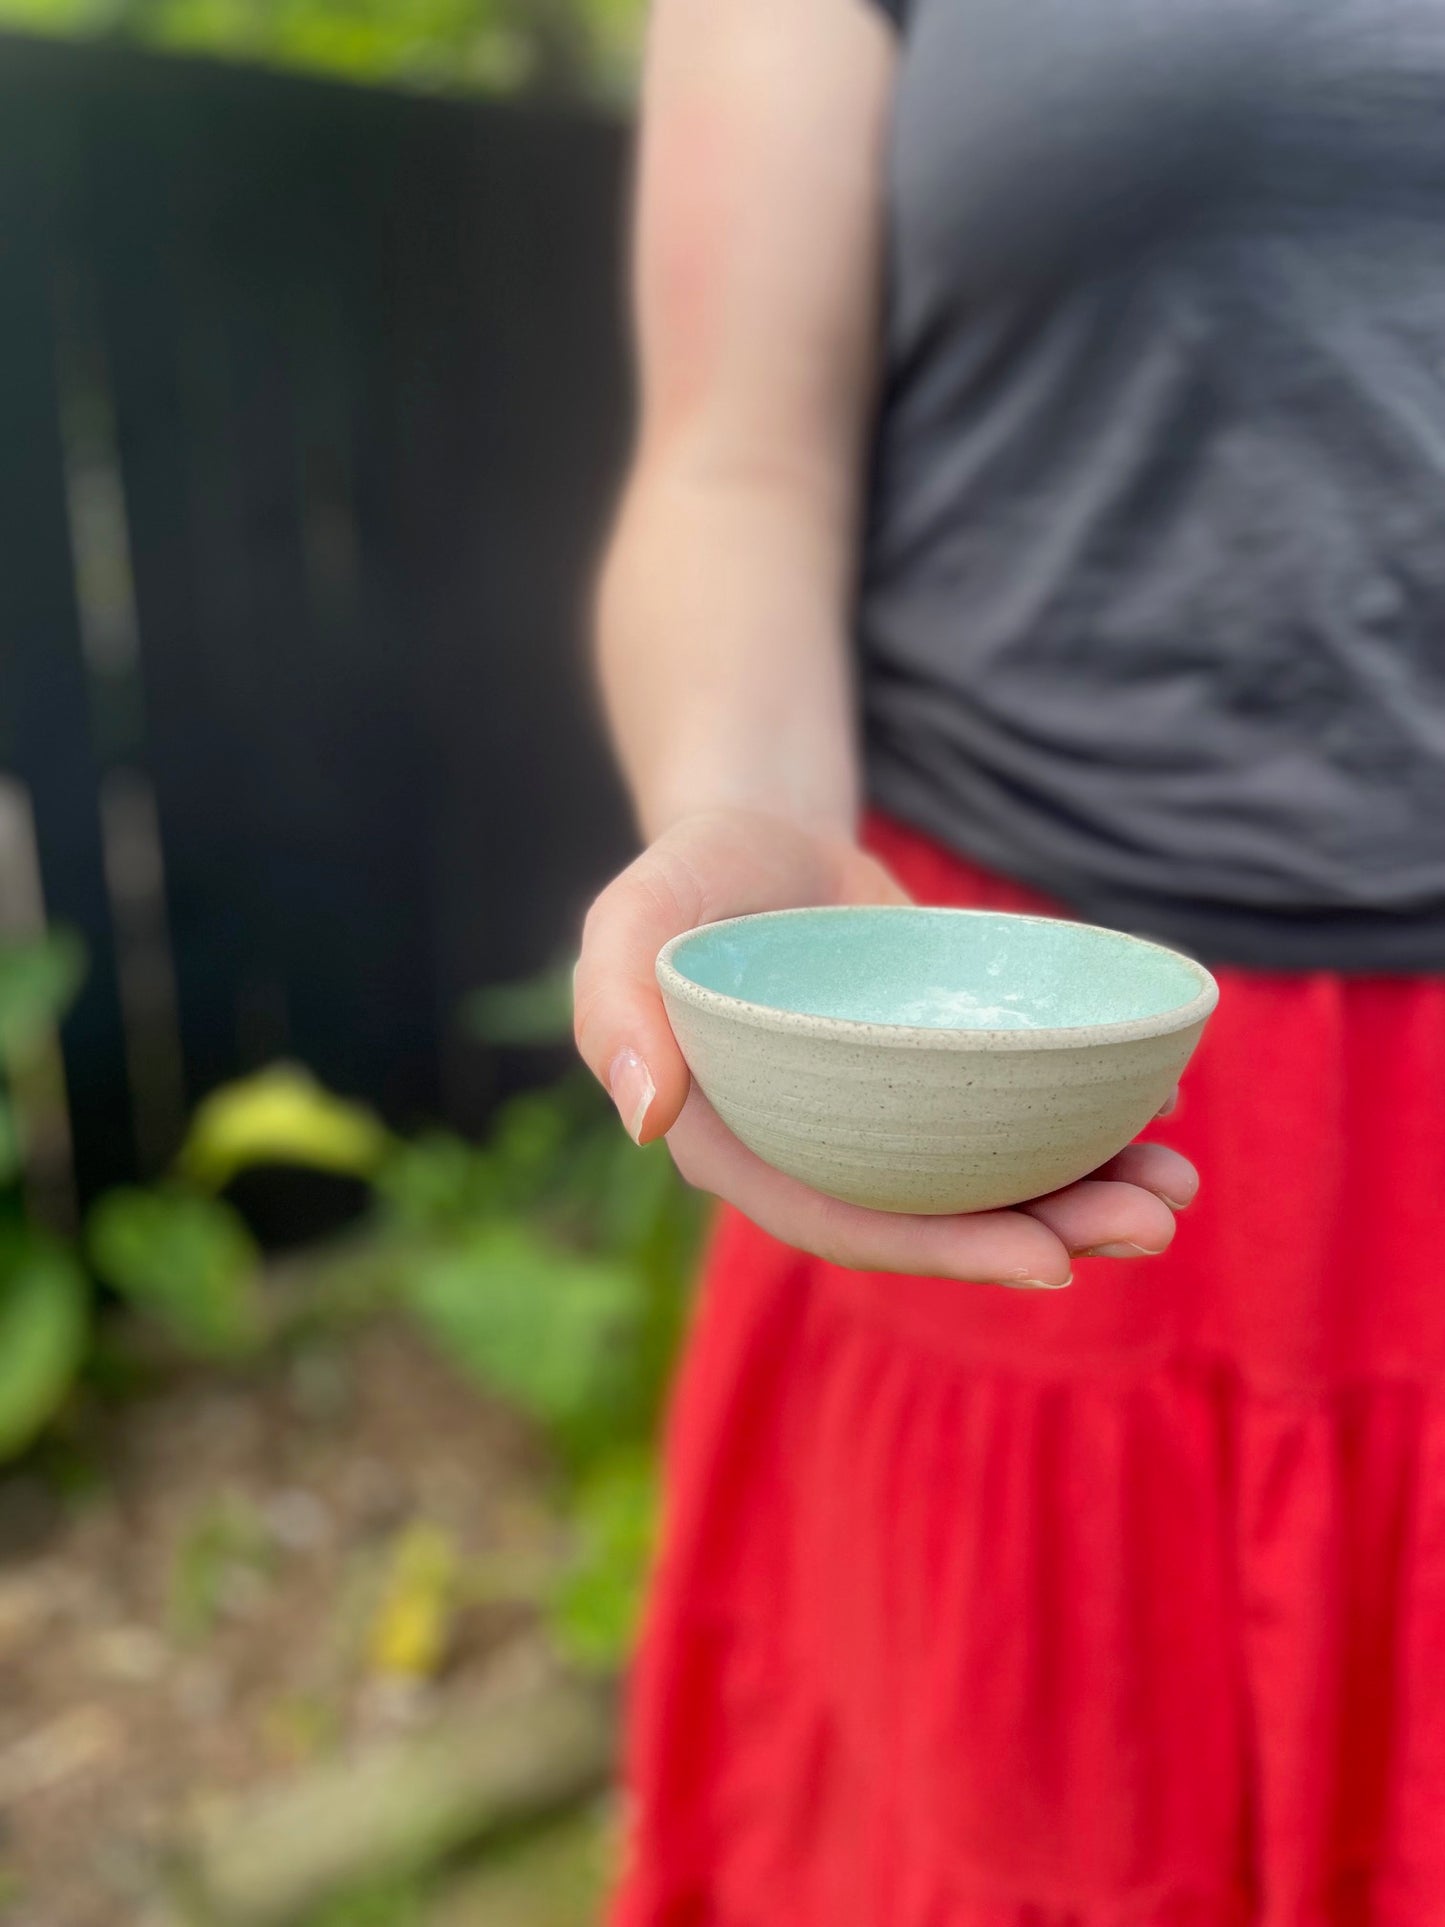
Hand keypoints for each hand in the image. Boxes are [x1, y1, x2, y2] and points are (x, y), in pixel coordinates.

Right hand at [574, 809, 1194, 1288]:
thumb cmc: (691, 876)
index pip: (843, 1221)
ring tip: (1177, 1185)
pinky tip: (1160, 1115)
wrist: (763, 837)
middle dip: (1048, 1234)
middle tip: (1152, 1222)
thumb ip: (614, 1001)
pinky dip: (1086, 1124)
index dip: (940, 1252)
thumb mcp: (633, 914)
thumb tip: (644, 1114)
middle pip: (938, 1219)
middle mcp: (821, 1154)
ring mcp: (886, 1122)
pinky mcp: (938, 1079)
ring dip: (1086, 1195)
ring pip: (988, 1181)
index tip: (1046, 1261)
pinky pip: (1011, 1118)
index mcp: (742, 1147)